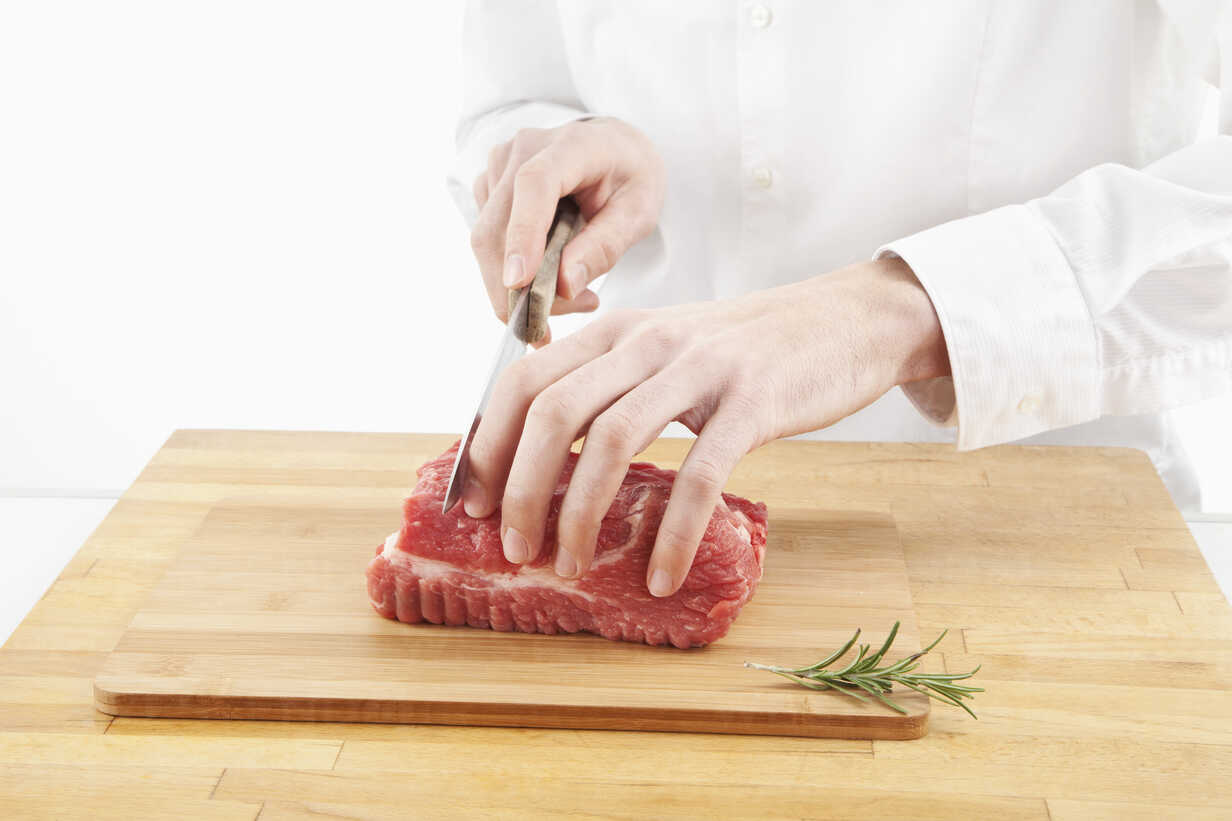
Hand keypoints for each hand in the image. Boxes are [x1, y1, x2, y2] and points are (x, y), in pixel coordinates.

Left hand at [462, 257, 950, 595]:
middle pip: (553, 411)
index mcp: (617, 330)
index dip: (487, 441)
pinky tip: (661, 575)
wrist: (846, 320)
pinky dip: (672, 533)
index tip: (473, 499)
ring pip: (612, 441)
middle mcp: (647, 341)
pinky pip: (698, 475)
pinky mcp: (753, 403)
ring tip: (569, 566)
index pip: (523, 379)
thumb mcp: (666, 350)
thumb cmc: (746, 350)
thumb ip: (611, 383)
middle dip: (520, 488)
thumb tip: (545, 450)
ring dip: (579, 514)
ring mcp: (700, 368)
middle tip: (513, 547)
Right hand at [470, 117, 665, 331]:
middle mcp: (523, 150)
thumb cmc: (630, 177)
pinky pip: (489, 243)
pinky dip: (512, 275)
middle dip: (514, 291)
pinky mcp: (488, 188)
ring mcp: (498, 168)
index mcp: (570, 146)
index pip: (534, 186)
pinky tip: (549, 278)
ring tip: (569, 300)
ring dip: (515, 288)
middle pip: (496, 227)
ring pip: (487, 243)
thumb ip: (605, 246)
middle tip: (546, 333)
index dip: (522, 234)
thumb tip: (565, 285)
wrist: (612, 149)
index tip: (518, 283)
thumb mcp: (639, 212)